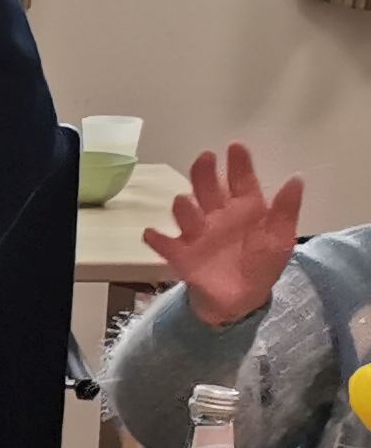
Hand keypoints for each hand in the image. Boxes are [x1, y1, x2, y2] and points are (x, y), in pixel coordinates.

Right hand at [146, 144, 303, 328]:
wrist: (242, 301)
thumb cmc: (261, 265)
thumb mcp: (281, 238)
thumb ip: (285, 210)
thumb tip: (296, 178)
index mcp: (244, 210)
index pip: (241, 181)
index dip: (238, 164)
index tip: (234, 146)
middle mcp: (217, 216)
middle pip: (207, 189)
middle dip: (203, 173)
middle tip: (204, 158)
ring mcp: (197, 234)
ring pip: (186, 213)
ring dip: (183, 207)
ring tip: (185, 201)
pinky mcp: (181, 255)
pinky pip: (165, 245)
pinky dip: (157, 239)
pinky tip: (152, 234)